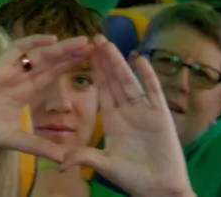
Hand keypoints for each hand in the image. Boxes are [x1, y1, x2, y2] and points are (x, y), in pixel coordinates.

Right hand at [0, 35, 94, 160]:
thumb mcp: (16, 140)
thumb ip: (39, 146)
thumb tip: (63, 159)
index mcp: (24, 91)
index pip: (52, 75)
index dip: (69, 67)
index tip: (90, 61)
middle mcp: (19, 77)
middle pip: (51, 62)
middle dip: (72, 53)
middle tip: (96, 44)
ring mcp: (9, 69)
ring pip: (40, 54)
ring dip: (62, 47)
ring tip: (83, 41)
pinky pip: (18, 48)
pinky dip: (33, 42)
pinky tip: (52, 39)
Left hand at [61, 37, 191, 195]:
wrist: (160, 189)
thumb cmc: (134, 179)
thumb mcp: (104, 165)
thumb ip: (84, 157)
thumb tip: (60, 162)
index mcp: (113, 121)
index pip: (101, 91)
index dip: (93, 73)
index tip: (84, 54)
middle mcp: (128, 112)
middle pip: (114, 81)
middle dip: (104, 61)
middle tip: (94, 38)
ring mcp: (145, 111)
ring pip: (129, 81)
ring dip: (119, 63)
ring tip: (108, 44)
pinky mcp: (160, 114)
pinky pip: (153, 91)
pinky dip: (147, 75)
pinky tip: (139, 59)